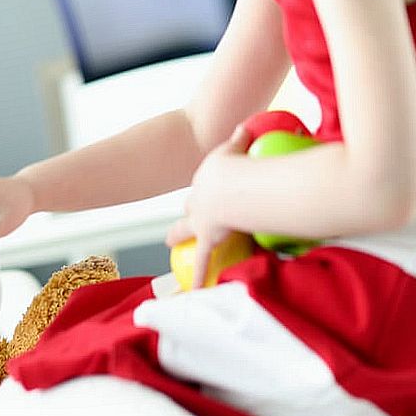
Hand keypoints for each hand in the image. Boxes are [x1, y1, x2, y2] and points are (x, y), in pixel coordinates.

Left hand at [164, 125, 252, 287]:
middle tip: (181, 222)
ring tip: (170, 244)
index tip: (203, 196)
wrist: (231, 184)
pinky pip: (202, 262)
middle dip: (185, 215)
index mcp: (207, 181)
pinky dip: (198, 277)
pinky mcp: (207, 237)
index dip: (202, 193)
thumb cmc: (239, 164)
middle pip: (190, 208)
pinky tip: (193, 291)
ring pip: (186, 230)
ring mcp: (201, 221)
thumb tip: (245, 123)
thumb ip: (241, 137)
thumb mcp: (237, 146)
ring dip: (178, 236)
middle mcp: (199, 201)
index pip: (203, 188)